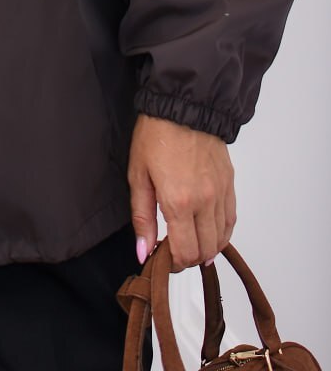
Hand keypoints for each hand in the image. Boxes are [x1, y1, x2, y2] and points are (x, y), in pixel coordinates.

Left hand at [128, 114, 236, 271]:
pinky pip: (231, 220)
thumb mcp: (138, 176)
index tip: (163, 256)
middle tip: (173, 249)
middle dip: (188, 258)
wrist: (183, 107)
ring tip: (190, 240)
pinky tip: (210, 232)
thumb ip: (142, 218)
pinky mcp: (230, 184)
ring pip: (221, 239)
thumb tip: (143, 252)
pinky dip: (222, 233)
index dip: (174, 263)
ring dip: (206, 247)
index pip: (185, 253)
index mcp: (179, 202)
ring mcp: (221, 194)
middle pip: (205, 251)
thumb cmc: (156, 136)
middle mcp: (205, 202)